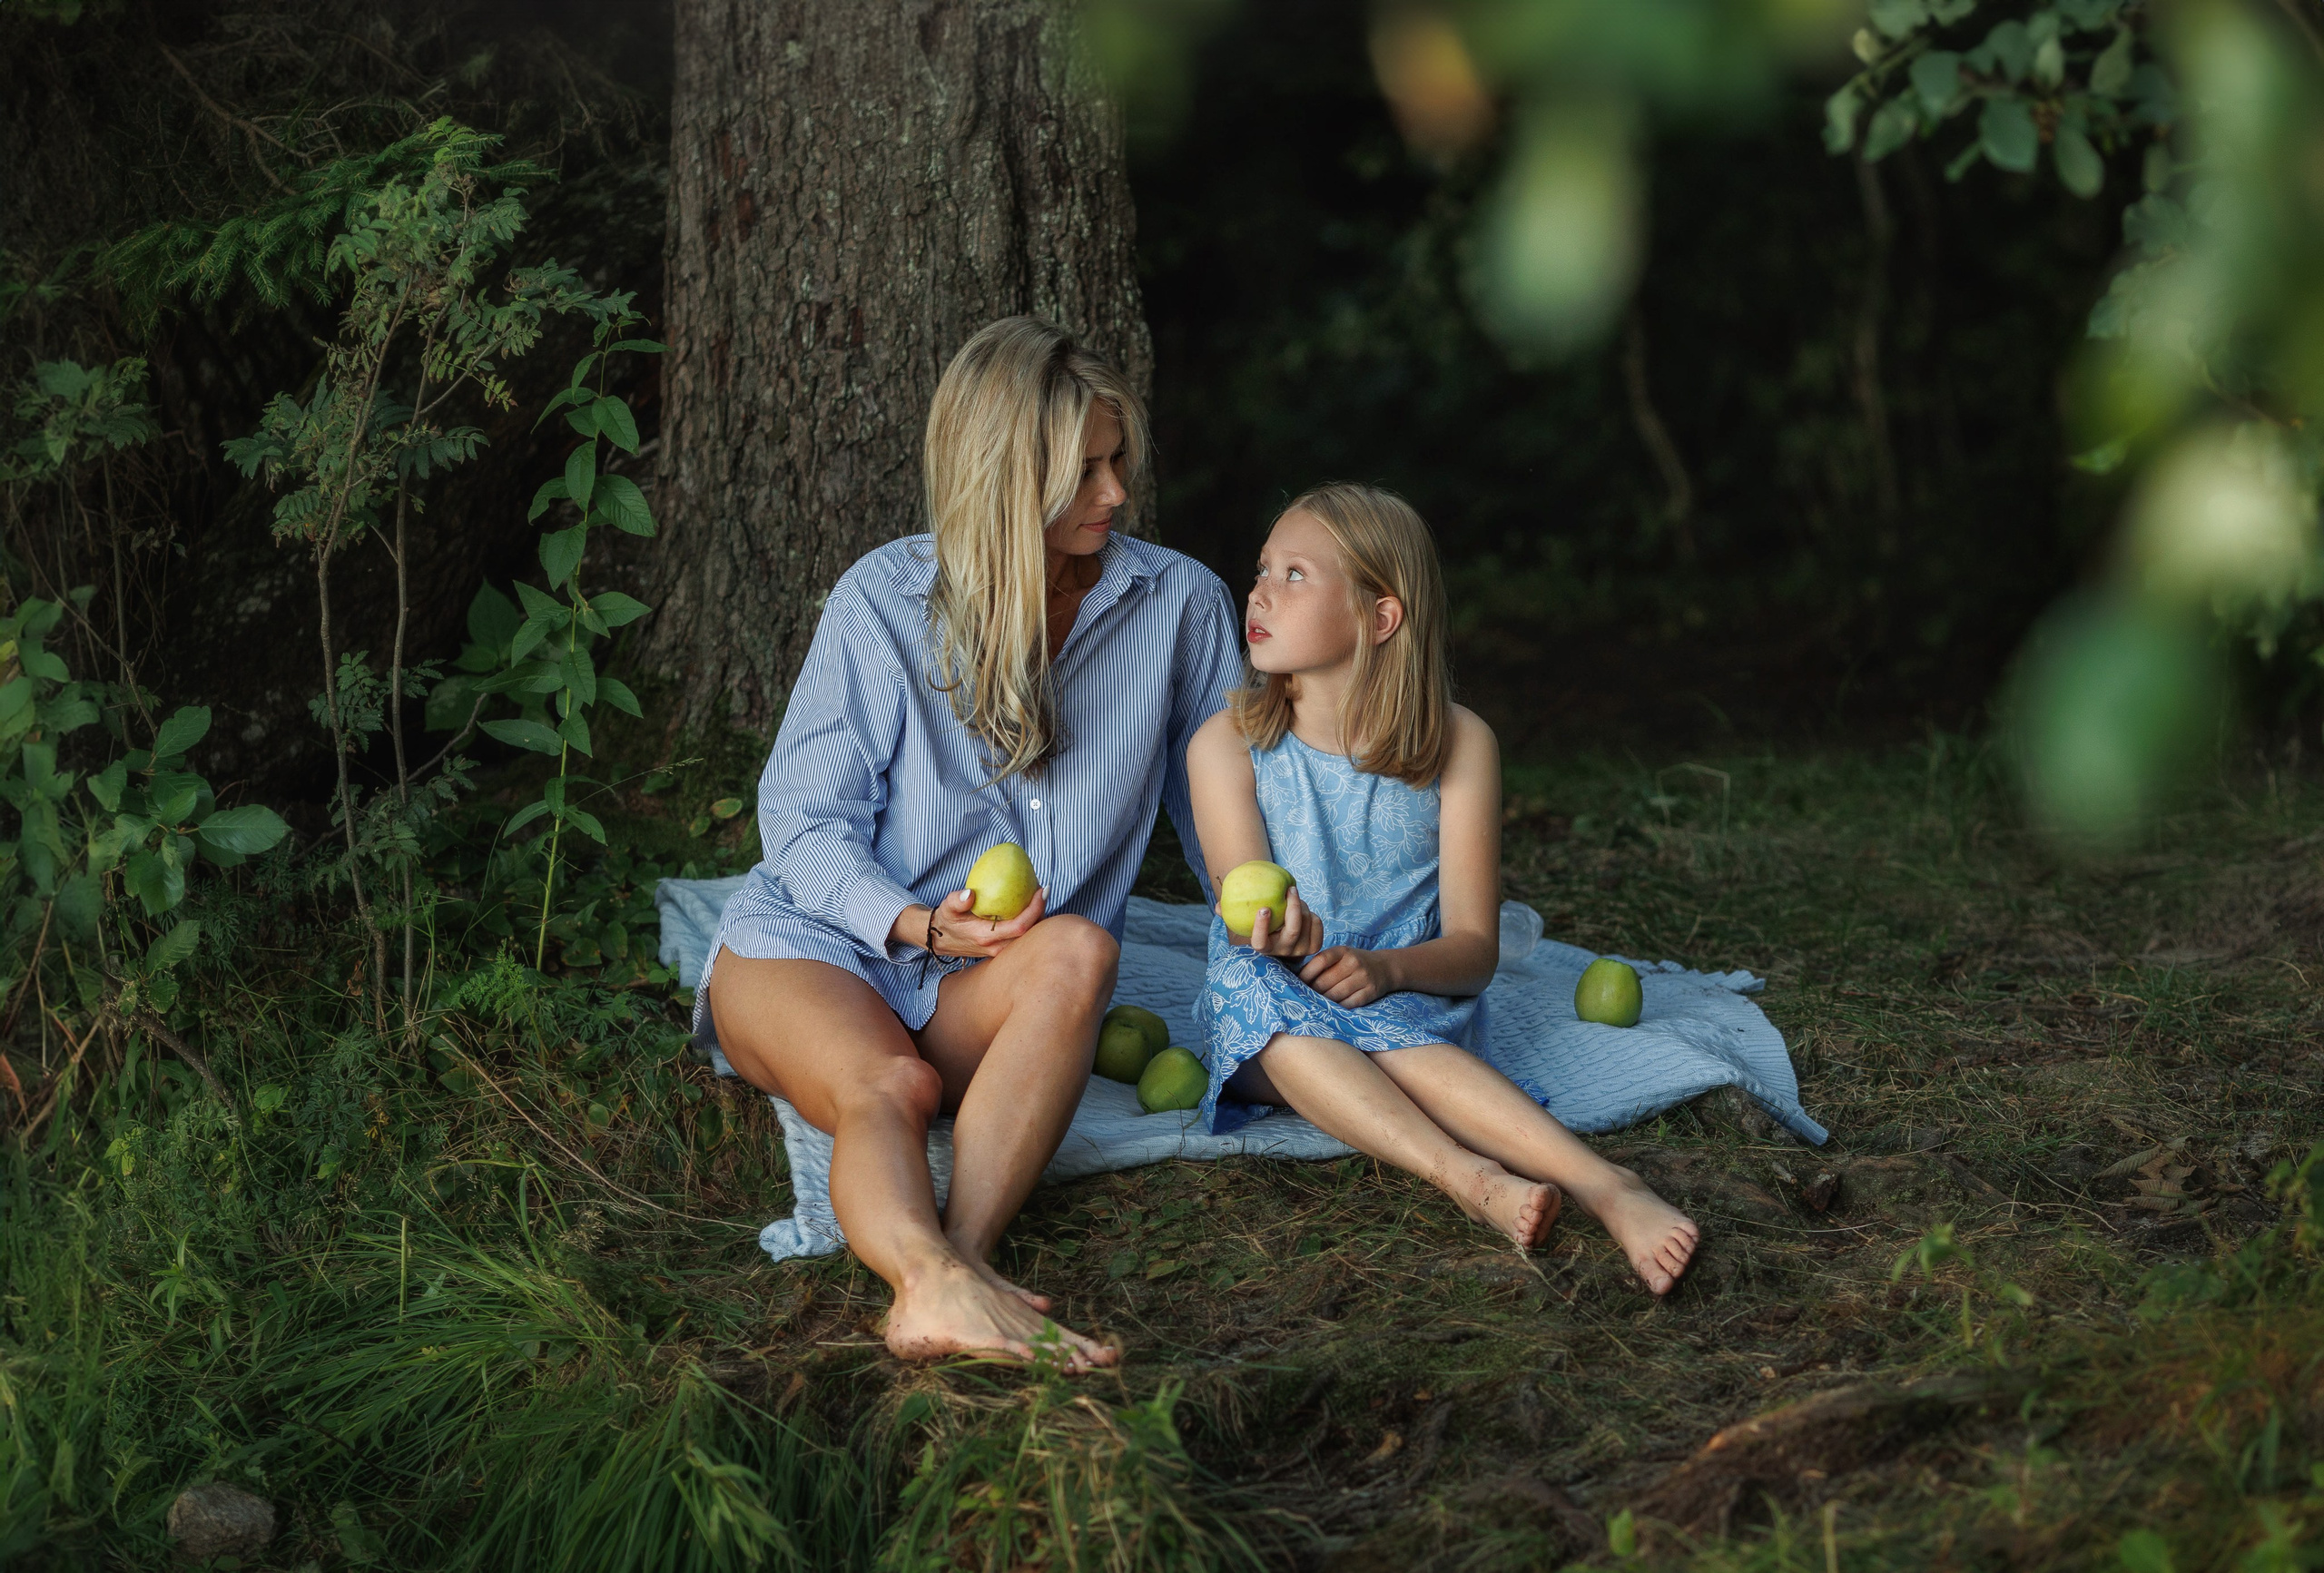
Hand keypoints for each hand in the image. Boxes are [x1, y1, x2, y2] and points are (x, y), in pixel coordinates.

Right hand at [919, 886, 1048, 958]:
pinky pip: (1022, 935)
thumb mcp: (947, 908)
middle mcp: (997, 947)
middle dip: (1041, 911)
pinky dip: (1029, 920)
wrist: (939, 939)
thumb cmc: (946, 920)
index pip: (1020, 926)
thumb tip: (970, 894)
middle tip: (1042, 889)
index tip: (1042, 890)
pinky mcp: (1002, 947)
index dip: (1035, 909)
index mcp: (986, 937)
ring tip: (1038, 895)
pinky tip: (1028, 905)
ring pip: (1028, 936)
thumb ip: (956, 901)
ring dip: (1037, 916)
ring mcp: (1001, 950)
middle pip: (1031, 933)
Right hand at [1231, 885, 1319, 958]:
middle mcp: (1283, 952)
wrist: (1285, 940)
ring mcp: (1301, 951)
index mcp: (1264, 948)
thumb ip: (1230, 914)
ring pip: (1306, 923)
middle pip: (1292, 930)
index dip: (1262, 926)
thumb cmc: (1262, 926)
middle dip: (1293, 907)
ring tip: (1293, 897)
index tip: (1263, 908)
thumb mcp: (1246, 922)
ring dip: (1302, 906)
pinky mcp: (1314, 946)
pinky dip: (1311, 912)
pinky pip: (1316, 923)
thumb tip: (1218, 907)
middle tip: (1290, 889)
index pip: (1260, 942)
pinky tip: (1304, 908)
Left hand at [1298, 945, 1395, 1006]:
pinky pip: (1348, 1004)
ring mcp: (1363, 978)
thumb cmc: (1355, 963)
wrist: (1385, 967)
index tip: (1297, 983)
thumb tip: (1298, 978)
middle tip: (1303, 997)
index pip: (1320, 961)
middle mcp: (1353, 963)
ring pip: (1335, 995)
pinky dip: (1337, 1007)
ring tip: (1316, 1004)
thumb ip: (1323, 963)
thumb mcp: (1341, 955)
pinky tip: (1332, 1008)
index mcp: (1342, 951)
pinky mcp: (1370, 992)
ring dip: (1323, 1001)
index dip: (1306, 974)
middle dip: (1312, 991)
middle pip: (1325, 981)